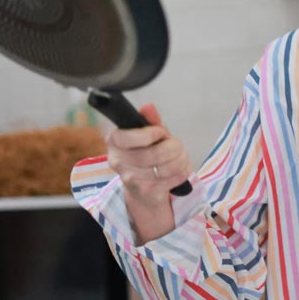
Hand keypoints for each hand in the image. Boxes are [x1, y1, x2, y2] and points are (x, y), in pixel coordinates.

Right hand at [105, 103, 192, 236]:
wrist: (144, 190)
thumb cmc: (146, 155)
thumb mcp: (148, 135)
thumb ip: (150, 121)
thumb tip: (148, 107)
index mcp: (114, 141)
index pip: (128, 137)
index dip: (150, 134)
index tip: (160, 133)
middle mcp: (118, 162)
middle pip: (156, 152)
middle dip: (175, 147)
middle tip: (176, 146)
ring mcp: (131, 179)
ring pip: (169, 166)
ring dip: (181, 159)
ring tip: (179, 157)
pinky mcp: (147, 193)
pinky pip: (175, 177)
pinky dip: (183, 171)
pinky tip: (179, 170)